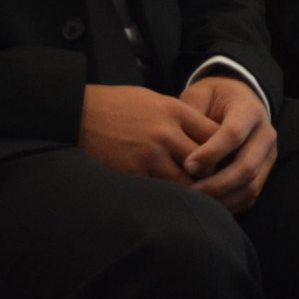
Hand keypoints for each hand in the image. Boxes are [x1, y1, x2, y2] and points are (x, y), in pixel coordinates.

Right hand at [77, 84, 218, 185]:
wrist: (77, 114)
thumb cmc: (116, 105)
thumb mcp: (153, 99)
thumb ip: (180, 117)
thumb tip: (204, 138)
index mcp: (175, 111)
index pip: (215, 134)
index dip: (222, 149)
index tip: (222, 158)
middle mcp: (166, 133)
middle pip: (206, 162)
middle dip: (210, 174)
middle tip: (211, 182)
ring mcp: (149, 155)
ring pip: (186, 182)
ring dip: (190, 189)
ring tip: (193, 194)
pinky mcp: (132, 172)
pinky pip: (160, 190)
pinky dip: (167, 196)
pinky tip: (169, 198)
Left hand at [179, 74, 278, 211]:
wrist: (237, 99)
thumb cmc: (212, 98)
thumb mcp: (199, 95)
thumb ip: (191, 116)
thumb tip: (182, 148)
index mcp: (250, 110)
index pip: (234, 134)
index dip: (211, 153)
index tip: (187, 164)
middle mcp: (266, 134)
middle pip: (247, 166)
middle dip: (216, 183)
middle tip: (188, 190)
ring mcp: (268, 155)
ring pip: (251, 186)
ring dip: (222, 198)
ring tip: (195, 201)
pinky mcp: (264, 172)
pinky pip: (250, 195)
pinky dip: (229, 204)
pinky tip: (207, 204)